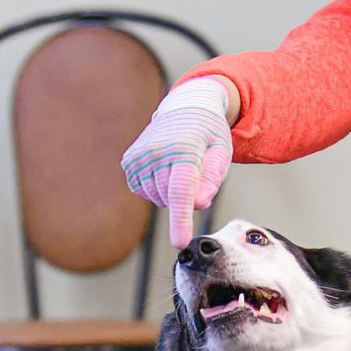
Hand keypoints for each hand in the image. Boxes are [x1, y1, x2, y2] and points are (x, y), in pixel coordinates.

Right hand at [121, 77, 233, 243]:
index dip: (180, 220)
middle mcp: (155, 151)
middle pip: (171, 199)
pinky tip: (164, 168)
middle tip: (195, 175)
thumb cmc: (208, 133)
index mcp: (183, 148)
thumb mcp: (221, 152)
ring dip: (171, 194)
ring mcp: (139, 156)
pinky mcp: (129, 162)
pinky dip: (157, 188)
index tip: (179, 242)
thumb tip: (198, 203)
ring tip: (179, 167)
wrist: (184, 108)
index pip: (181, 191)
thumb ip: (212, 178)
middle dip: (186, 199)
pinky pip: (144, 191)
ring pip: (157, 198)